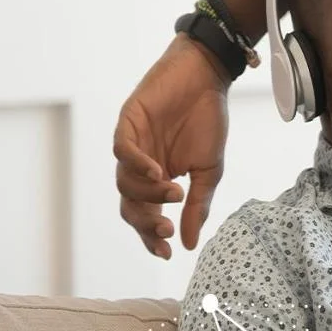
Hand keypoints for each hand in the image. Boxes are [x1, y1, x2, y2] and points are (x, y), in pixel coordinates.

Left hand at [113, 33, 230, 258]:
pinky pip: (122, 151)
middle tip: (167, 228)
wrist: (208, 79)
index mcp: (158, 180)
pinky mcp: (128, 123)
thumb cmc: (208, 120)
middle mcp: (141, 167)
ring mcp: (132, 146)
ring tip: (175, 190)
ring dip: (148, 194)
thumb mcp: (209, 170)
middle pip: (130, 206)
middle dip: (146, 222)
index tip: (168, 251)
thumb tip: (189, 244)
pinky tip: (156, 172)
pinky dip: (136, 165)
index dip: (152, 236)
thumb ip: (198, 205)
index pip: (146, 216)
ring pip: (125, 183)